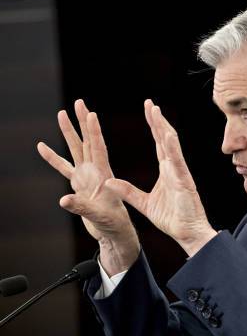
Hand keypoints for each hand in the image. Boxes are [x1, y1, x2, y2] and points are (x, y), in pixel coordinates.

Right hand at [37, 99, 138, 275]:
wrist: (115, 233)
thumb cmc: (115, 225)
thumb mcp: (100, 216)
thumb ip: (82, 207)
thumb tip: (63, 200)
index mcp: (104, 176)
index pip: (99, 149)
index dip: (95, 132)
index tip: (91, 113)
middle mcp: (95, 172)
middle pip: (88, 142)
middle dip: (83, 122)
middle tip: (79, 102)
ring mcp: (86, 177)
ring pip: (76, 150)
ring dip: (69, 133)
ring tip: (61, 114)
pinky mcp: (79, 185)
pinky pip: (64, 168)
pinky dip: (53, 158)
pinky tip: (42, 146)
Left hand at [104, 99, 216, 256]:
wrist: (188, 233)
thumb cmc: (172, 219)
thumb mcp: (144, 204)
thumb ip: (128, 192)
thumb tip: (109, 182)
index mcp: (167, 171)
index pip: (160, 143)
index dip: (154, 126)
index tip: (148, 110)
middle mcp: (174, 168)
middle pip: (165, 138)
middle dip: (158, 120)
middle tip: (150, 102)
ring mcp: (180, 173)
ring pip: (172, 145)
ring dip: (163, 127)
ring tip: (155, 111)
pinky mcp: (184, 181)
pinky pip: (177, 161)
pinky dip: (173, 147)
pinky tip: (167, 134)